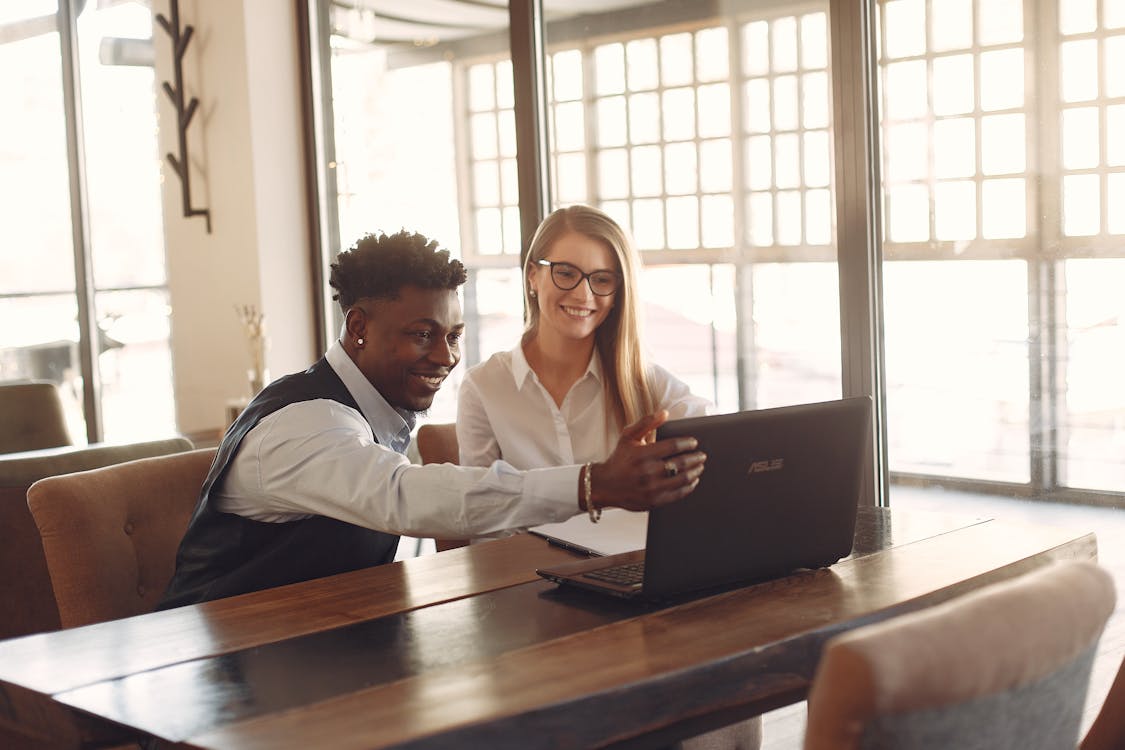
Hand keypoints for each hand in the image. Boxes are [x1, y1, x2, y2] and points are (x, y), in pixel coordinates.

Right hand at [586, 410, 705, 511]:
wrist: (605, 485)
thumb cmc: (620, 459)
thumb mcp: (628, 436)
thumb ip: (646, 423)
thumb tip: (665, 413)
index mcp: (642, 454)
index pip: (673, 446)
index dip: (687, 443)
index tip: (694, 442)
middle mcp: (647, 472)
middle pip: (681, 463)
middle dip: (695, 458)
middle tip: (702, 455)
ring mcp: (651, 488)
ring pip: (682, 479)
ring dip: (695, 472)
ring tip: (700, 467)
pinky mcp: (654, 501)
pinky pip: (678, 494)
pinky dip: (689, 487)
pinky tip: (693, 481)